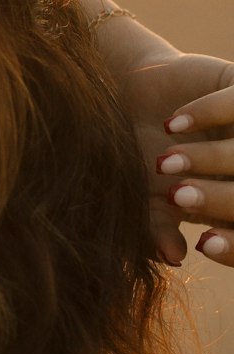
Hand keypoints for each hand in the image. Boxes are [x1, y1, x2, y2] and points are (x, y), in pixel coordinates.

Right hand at [116, 54, 233, 266]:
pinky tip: (174, 123)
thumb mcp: (152, 197)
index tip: (207, 245)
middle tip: (179, 197)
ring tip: (165, 162)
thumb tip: (174, 258)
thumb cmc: (146, 153)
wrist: (132, 94)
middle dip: (221, 199)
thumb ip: (161, 229)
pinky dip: (206, 114)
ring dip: (209, 158)